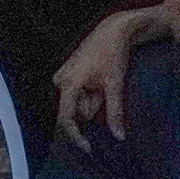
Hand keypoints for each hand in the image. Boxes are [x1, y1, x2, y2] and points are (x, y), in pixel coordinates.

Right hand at [54, 4, 168, 143]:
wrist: (113, 29)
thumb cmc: (113, 54)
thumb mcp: (115, 84)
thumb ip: (114, 113)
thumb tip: (119, 137)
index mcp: (68, 83)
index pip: (66, 119)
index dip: (76, 136)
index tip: (89, 149)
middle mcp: (60, 80)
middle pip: (75, 111)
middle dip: (92, 108)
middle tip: (105, 92)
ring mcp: (62, 77)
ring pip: (78, 104)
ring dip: (92, 101)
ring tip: (103, 83)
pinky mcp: (66, 74)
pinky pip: (77, 95)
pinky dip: (90, 94)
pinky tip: (98, 81)